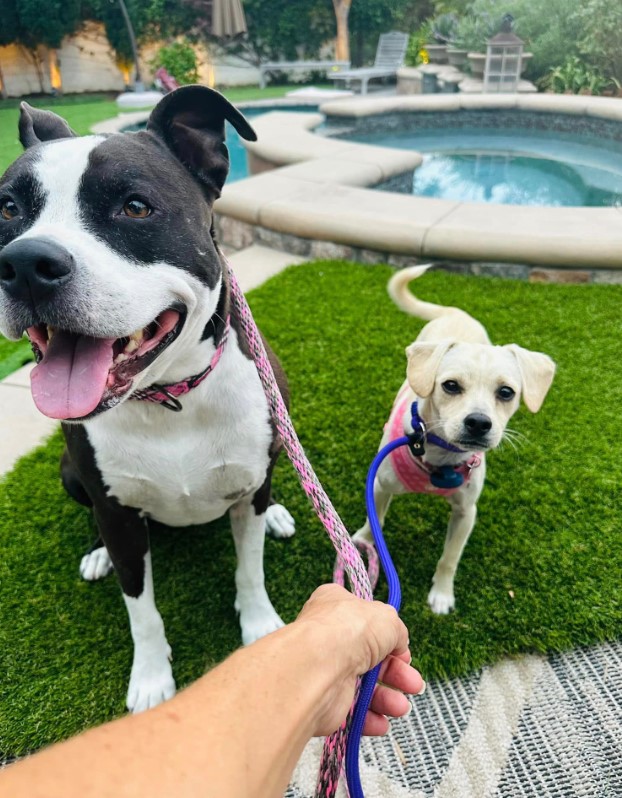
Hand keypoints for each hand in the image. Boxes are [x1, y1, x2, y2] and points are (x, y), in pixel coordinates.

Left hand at [295, 584, 424, 735]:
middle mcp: (330, 637)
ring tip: (401, 707)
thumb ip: (396, 631)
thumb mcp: (387, 618)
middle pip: (370, 658)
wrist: (317, 666)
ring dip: (387, 698)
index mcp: (338, 607)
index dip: (389, 639)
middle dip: (396, 674)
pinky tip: (382, 721)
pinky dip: (369, 718)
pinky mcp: (325, 699)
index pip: (366, 622)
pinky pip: (351, 711)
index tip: (404, 652)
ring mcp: (327, 668)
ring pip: (363, 686)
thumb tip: (398, 643)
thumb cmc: (349, 631)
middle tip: (414, 685)